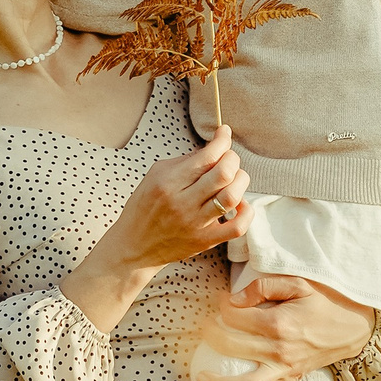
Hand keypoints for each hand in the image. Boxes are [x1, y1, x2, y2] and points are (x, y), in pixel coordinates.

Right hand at [61, 129, 250, 333]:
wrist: (134, 247)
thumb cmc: (143, 208)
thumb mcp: (154, 176)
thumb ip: (184, 161)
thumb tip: (211, 149)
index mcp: (168, 183)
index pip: (206, 156)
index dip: (222, 140)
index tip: (224, 133)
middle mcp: (182, 203)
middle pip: (224, 173)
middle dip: (232, 158)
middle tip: (228, 158)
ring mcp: (195, 224)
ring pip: (232, 196)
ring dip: (240, 180)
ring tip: (235, 178)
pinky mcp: (205, 241)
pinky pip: (237, 227)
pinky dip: (246, 211)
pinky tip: (240, 203)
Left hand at [195, 273, 375, 380]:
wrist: (353, 327)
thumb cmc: (322, 303)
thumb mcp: (297, 283)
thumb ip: (264, 286)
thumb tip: (235, 299)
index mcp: (279, 323)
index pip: (236, 317)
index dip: (223, 306)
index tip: (222, 302)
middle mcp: (279, 350)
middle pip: (232, 346)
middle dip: (211, 335)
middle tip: (204, 327)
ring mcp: (285, 369)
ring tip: (201, 378)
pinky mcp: (291, 380)